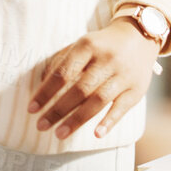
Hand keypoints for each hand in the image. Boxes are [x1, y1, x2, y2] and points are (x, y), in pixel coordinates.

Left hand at [27, 20, 158, 139]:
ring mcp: (123, 75)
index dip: (45, 92)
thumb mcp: (81, 45)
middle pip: (79, 89)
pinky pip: (121, 108)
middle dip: (58, 110)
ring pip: (98, 100)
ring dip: (77, 119)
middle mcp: (106, 60)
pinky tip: (97, 134)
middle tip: (41, 125)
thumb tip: (41, 85)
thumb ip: (61, 62)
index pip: (62, 73)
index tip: (31, 109)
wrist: (138, 36)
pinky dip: (109, 121)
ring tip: (60, 134)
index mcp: (87, 46)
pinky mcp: (137, 89)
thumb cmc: (101, 45)